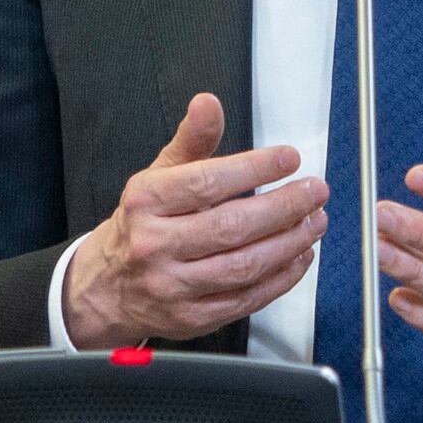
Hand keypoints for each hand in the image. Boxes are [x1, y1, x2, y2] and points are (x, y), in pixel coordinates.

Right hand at [62, 93, 327, 348]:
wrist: (107, 287)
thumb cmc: (141, 226)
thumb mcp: (157, 177)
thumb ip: (191, 142)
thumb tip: (208, 104)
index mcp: (146, 202)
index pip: (207, 183)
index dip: (254, 169)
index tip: (288, 159)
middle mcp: (155, 245)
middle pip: (231, 227)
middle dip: (283, 208)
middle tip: (314, 191)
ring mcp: (173, 286)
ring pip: (244, 266)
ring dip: (289, 243)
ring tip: (314, 222)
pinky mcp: (192, 318)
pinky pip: (247, 298)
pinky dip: (281, 278)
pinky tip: (299, 256)